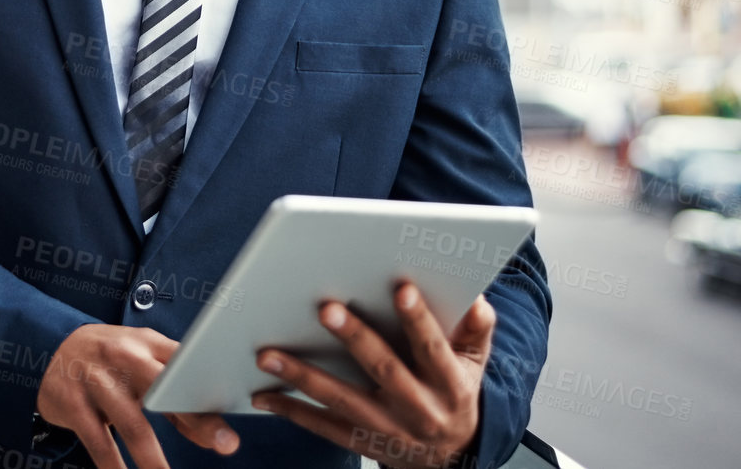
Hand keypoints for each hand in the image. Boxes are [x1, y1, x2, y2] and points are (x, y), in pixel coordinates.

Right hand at [37, 323, 240, 467]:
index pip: (188, 368)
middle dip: (198, 420)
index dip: (211, 393)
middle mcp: (123, 356)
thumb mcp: (140, 358)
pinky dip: (114, 467)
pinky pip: (99, 443)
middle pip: (166, 392)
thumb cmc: (110, 360)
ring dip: (155, 460)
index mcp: (147, 344)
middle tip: (226, 444)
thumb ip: (172, 387)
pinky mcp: (73, 404)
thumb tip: (211, 428)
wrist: (49, 347)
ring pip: (134, 426)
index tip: (232, 417)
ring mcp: (96, 380)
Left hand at [252, 281, 494, 468]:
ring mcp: (388, 429)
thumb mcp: (475, 364)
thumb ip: (476, 331)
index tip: (401, 289)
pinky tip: (264, 394)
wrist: (449, 457)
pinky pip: (324, 427)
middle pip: (384, 370)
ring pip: (343, 402)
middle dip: (355, 338)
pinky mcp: (362, 442)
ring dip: (304, 378)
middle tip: (326, 308)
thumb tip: (476, 299)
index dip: (419, 320)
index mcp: (449, 384)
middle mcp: (419, 409)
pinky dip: (292, 410)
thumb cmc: (455, 394)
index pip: (434, 348)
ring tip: (269, 356)